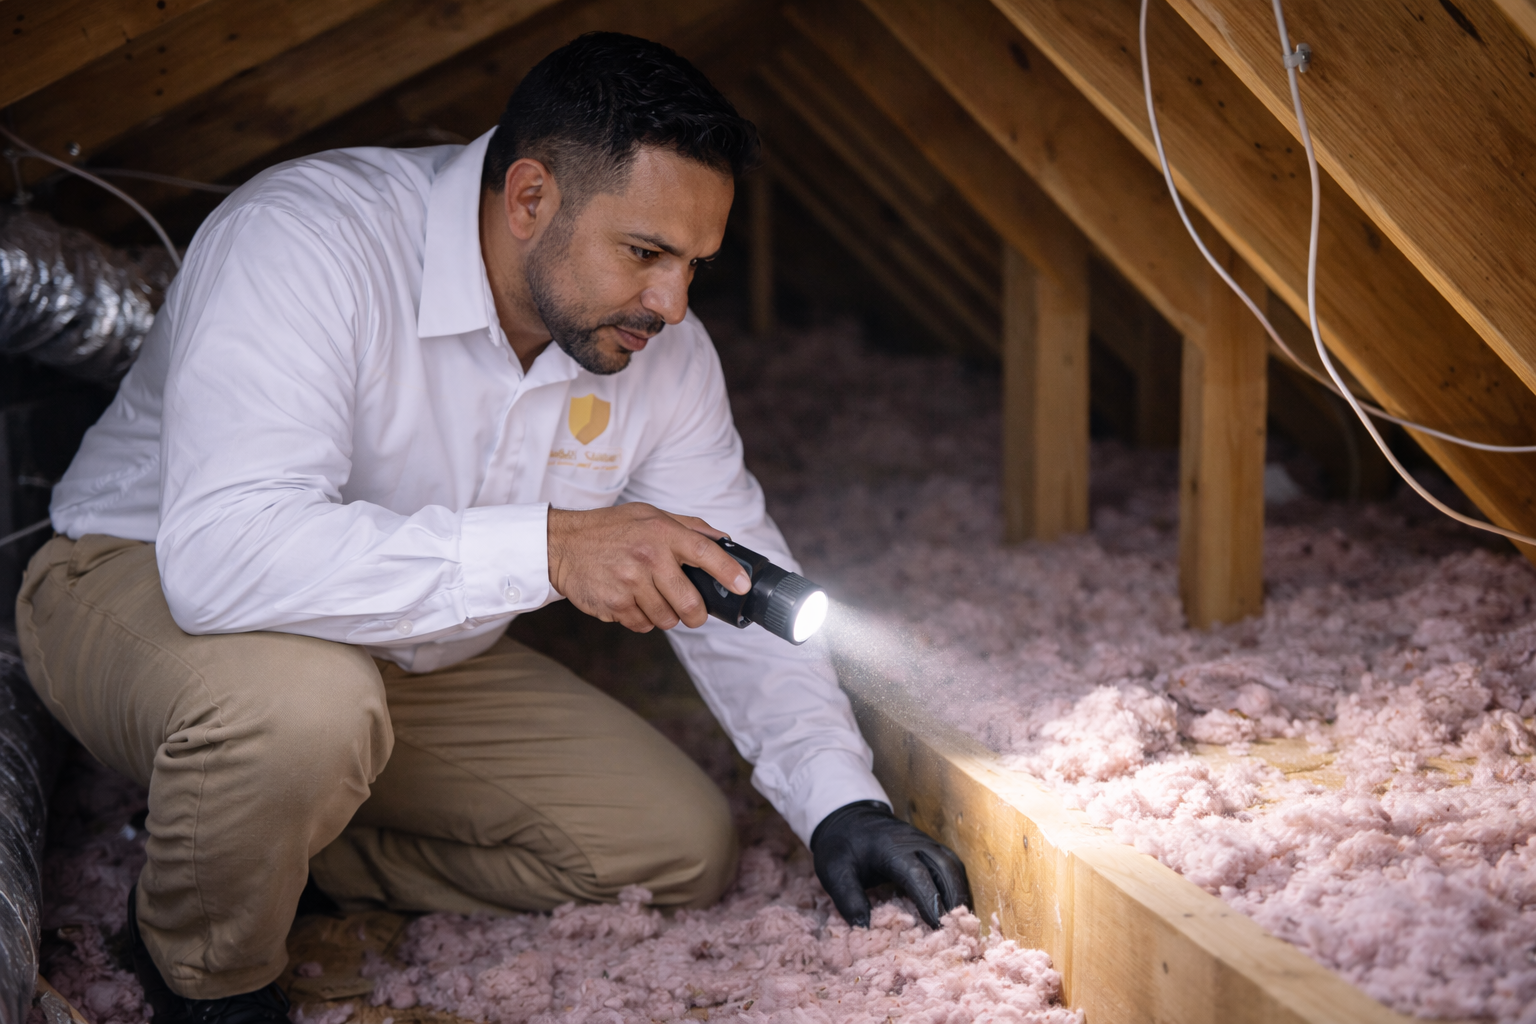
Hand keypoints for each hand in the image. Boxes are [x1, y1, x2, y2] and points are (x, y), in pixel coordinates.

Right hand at [547, 503, 750, 632]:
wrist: (561, 544)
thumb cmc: (610, 529)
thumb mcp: (649, 515)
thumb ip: (688, 527)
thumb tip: (723, 540)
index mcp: (662, 532)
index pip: (704, 552)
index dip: (728, 571)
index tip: (743, 586)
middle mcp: (648, 556)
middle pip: (690, 602)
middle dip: (696, 614)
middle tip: (693, 613)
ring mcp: (630, 582)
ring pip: (667, 619)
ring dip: (665, 616)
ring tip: (652, 599)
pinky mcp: (614, 604)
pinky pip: (642, 625)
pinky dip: (642, 619)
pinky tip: (631, 602)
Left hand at [810, 800, 970, 928]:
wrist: (849, 817)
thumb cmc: (842, 845)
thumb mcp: (834, 871)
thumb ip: (848, 898)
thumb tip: (864, 927)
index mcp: (891, 847)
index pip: (917, 874)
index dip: (930, 900)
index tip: (937, 926)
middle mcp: (915, 842)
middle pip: (945, 868)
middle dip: (954, 899)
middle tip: (956, 931)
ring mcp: (926, 842)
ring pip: (952, 866)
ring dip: (959, 893)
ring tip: (959, 923)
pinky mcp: (930, 847)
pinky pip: (951, 866)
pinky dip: (957, 886)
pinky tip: (955, 907)